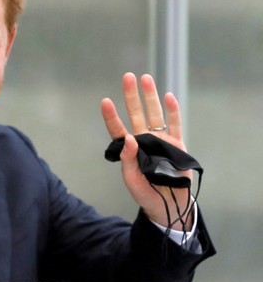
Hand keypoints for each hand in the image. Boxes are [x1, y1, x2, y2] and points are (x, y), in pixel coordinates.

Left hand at [100, 72, 192, 229]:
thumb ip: (128, 160)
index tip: (105, 101)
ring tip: (146, 78)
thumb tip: (128, 137)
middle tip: (128, 76)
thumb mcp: (132, 180)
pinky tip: (168, 96)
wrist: (168, 205)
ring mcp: (161, 141)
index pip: (117, 130)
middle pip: (136, 114)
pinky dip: (172, 110)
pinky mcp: (177, 144)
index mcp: (129, 150)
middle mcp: (144, 141)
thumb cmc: (146, 194)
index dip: (111, 116)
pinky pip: (174, 124)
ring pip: (154, 114)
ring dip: (150, 97)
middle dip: (132, 96)